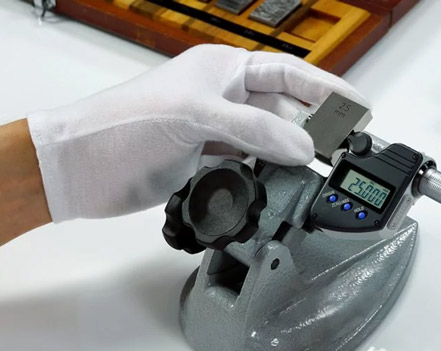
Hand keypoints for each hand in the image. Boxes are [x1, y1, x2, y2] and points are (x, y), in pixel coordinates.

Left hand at [28, 44, 366, 220]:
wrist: (77, 168)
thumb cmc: (120, 125)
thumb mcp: (195, 118)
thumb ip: (254, 131)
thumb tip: (305, 146)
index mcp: (222, 69)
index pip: (291, 76)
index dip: (329, 93)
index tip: (362, 113)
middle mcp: (220, 97)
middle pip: (284, 113)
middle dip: (315, 133)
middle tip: (348, 158)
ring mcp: (210, 133)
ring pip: (265, 145)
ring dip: (290, 161)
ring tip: (318, 179)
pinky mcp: (197, 165)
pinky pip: (244, 170)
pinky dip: (261, 180)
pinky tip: (275, 190)